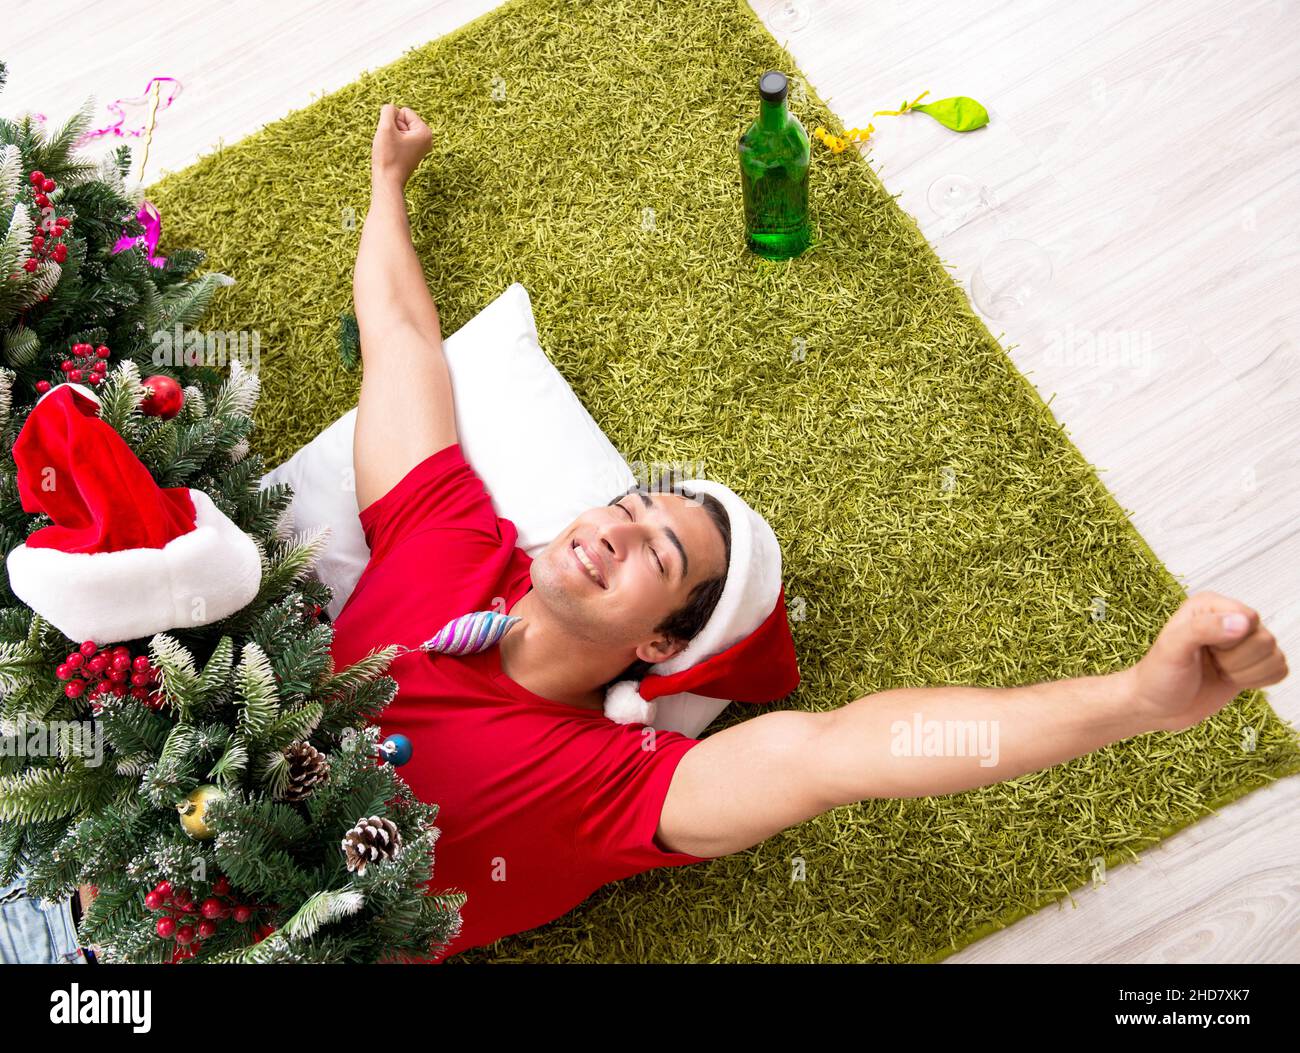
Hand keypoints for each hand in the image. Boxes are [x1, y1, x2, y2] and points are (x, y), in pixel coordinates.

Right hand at [370, 104, 431, 185]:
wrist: (388, 182)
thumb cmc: (388, 157)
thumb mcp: (385, 127)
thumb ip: (388, 111)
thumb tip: (391, 109)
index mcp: (425, 132)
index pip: (404, 111)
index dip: (393, 122)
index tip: (394, 138)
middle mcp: (427, 139)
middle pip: (403, 120)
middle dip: (393, 129)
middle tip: (392, 146)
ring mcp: (421, 147)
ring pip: (399, 129)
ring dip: (391, 136)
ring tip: (392, 150)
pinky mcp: (413, 153)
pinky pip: (399, 139)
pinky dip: (392, 143)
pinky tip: (393, 155)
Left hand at [1127, 590, 1287, 732]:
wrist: (1157, 707)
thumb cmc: (1158, 676)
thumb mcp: (1172, 648)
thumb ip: (1203, 628)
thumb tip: (1242, 622)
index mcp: (1209, 605)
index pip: (1248, 618)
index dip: (1231, 641)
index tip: (1207, 650)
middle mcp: (1229, 619)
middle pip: (1265, 639)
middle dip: (1237, 660)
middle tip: (1210, 663)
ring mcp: (1243, 642)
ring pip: (1275, 656)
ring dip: (1246, 673)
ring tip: (1218, 671)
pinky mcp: (1253, 664)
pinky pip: (1279, 670)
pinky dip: (1258, 682)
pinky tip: (1231, 680)